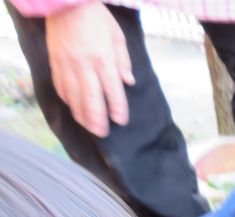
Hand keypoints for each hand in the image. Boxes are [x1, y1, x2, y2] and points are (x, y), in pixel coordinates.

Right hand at [45, 1, 133, 136]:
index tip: (120, 121)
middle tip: (102, 134)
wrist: (65, 2)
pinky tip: (73, 108)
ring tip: (88, 127)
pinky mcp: (55, 61)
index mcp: (103, 58)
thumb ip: (123, 60)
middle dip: (97, 119)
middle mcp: (84, 64)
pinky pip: (60, 85)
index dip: (117, 108)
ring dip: (81, 114)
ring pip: (74, 96)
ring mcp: (67, 64)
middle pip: (91, 98)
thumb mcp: (117, 36)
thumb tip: (128, 82)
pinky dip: (67, 99)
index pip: (112, 90)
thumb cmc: (95, 17)